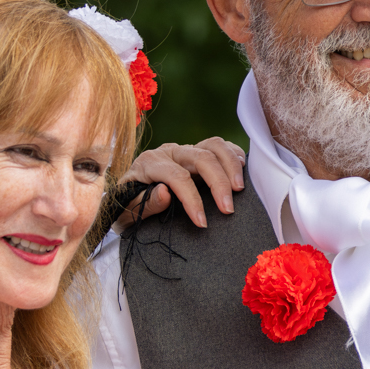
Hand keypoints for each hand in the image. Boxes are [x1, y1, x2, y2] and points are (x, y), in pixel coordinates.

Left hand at [117, 138, 246, 228]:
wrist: (127, 197)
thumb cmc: (127, 207)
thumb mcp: (127, 212)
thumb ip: (144, 204)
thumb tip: (166, 193)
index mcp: (149, 163)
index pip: (177, 176)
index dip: (192, 199)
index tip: (202, 222)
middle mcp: (168, 152)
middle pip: (201, 157)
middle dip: (218, 182)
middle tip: (228, 209)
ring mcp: (184, 150)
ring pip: (214, 145)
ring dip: (231, 165)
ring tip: (239, 189)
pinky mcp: (196, 152)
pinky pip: (220, 146)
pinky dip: (233, 154)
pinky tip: (242, 170)